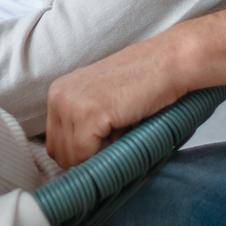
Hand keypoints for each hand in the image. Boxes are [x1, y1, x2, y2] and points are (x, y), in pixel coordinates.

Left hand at [46, 34, 189, 168]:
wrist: (169, 62)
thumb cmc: (144, 84)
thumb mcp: (102, 101)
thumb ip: (83, 126)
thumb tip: (76, 163)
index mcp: (59, 92)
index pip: (56, 143)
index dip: (81, 153)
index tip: (105, 145)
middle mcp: (58, 95)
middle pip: (61, 153)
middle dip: (88, 157)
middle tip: (116, 139)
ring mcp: (70, 103)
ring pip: (72, 158)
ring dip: (98, 156)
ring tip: (121, 132)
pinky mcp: (89, 112)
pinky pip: (86, 155)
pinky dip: (106, 155)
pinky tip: (124, 131)